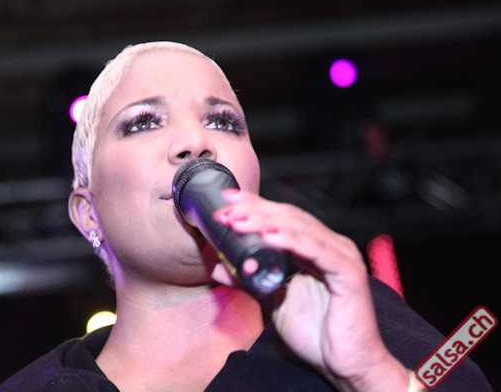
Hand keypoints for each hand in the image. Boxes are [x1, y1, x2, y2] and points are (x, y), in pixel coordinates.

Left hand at [211, 190, 408, 391]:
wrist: (346, 365)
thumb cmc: (316, 333)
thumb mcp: (273, 300)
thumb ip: (249, 280)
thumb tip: (218, 267)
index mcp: (315, 249)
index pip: (282, 219)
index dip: (255, 207)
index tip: (226, 202)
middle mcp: (330, 246)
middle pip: (290, 218)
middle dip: (255, 211)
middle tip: (227, 208)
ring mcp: (341, 257)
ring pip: (301, 229)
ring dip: (266, 222)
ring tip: (239, 220)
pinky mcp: (349, 274)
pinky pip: (318, 252)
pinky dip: (292, 241)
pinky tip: (268, 236)